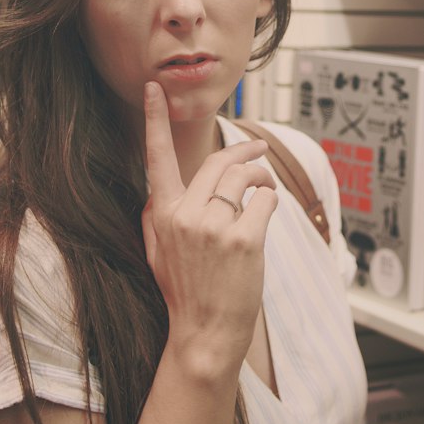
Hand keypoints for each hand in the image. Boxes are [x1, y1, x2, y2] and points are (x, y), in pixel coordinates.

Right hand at [140, 82, 277, 372]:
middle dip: (244, 148)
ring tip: (265, 186)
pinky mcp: (243, 239)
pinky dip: (270, 200)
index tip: (153, 88)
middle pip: (218, 161)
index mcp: (162, 214)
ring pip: (244, 176)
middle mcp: (185, 215)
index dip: (153, 120)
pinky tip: (266, 215)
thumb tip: (156, 193)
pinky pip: (264, 199)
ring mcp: (213, 226)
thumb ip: (155, 218)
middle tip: (260, 146)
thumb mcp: (156, 254)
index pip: (155, 158)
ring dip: (261, 175)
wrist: (204, 334)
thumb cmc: (184, 294)